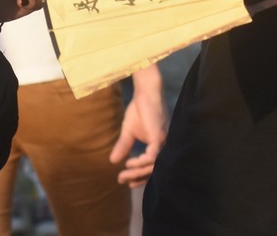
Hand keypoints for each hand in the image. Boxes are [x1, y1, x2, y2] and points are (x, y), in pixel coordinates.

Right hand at [111, 66, 167, 186]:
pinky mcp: (159, 135)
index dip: (141, 178)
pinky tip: (131, 163)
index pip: (152, 169)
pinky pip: (153, 154)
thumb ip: (123, 146)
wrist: (145, 92)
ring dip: (137, 172)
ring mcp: (163, 142)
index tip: (127, 184)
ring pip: (153, 165)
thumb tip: (113, 161)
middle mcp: (164, 147)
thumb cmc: (139, 110)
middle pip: (154, 171)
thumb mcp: (128, 132)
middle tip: (121, 180)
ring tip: (123, 174)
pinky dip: (142, 161)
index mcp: (158, 147)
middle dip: (137, 178)